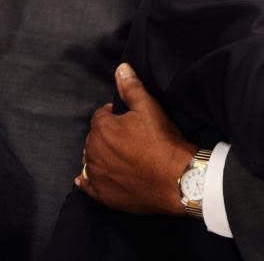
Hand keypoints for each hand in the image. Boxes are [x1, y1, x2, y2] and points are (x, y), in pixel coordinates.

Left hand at [76, 63, 194, 214]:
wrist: (176, 178)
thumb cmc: (163, 141)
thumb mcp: (150, 108)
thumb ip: (132, 88)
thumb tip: (121, 69)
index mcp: (102, 128)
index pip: (101, 115)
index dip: (116, 115)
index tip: (130, 119)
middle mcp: (93, 152)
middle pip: (95, 138)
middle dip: (108, 135)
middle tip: (130, 136)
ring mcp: (97, 175)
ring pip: (90, 160)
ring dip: (100, 155)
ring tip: (120, 154)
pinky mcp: (103, 194)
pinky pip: (86, 185)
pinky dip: (87, 180)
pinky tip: (88, 178)